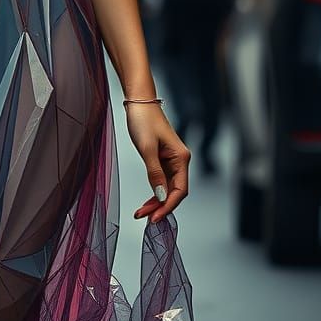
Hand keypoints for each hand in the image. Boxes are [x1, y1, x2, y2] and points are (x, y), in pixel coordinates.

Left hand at [125, 102, 190, 222]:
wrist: (138, 101)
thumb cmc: (143, 120)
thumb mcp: (146, 147)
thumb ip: (154, 173)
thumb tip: (160, 196)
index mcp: (181, 158)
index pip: (180, 190)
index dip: (168, 206)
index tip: (155, 218)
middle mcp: (179, 161)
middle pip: (173, 192)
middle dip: (160, 207)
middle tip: (144, 218)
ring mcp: (171, 160)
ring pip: (166, 188)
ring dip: (155, 201)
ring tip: (141, 213)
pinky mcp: (161, 158)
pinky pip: (160, 180)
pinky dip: (153, 191)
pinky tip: (146, 201)